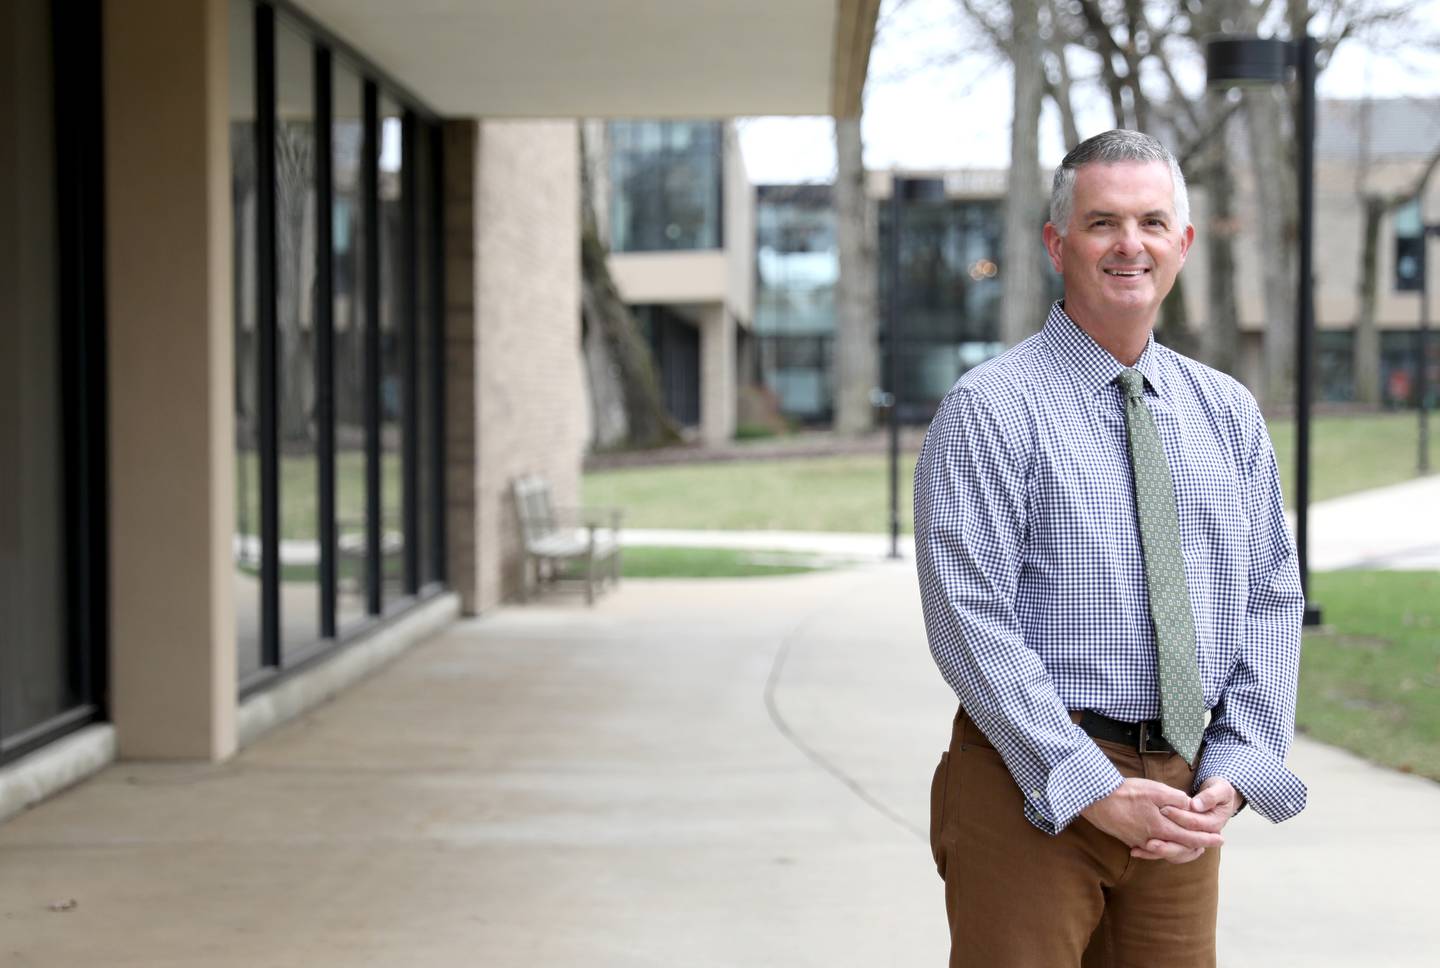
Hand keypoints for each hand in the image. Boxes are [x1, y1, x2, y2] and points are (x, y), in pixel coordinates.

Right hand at [1080, 778, 1223, 863]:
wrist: (1096, 800)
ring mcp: (1140, 842)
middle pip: (1180, 849)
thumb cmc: (1126, 793)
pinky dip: (1160, 850)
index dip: (1207, 839)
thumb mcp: (1155, 790)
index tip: (1221, 839)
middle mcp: (1153, 839)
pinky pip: (1150, 850)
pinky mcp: (1129, 840)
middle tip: (1210, 844)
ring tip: (1190, 846)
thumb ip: (1176, 799)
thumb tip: (1190, 805)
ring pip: (1166, 851)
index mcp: (1162, 827)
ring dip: (1180, 849)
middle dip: (1197, 847)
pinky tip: (1159, 847)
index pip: (1191, 838)